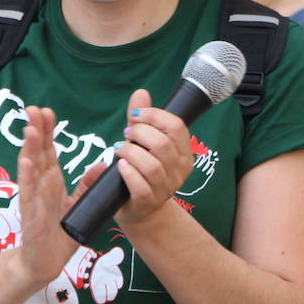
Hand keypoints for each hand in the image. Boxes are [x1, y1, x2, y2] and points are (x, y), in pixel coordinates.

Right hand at [14, 106, 103, 284]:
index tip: (47, 111)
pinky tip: (25, 162)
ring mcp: (33, 198)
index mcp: (51, 181)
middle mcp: (40, 185)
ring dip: (29, 148)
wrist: (45, 262)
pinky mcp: (31, 215)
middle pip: (37, 153)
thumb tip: (102, 165)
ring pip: (30, 169)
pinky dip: (27, 177)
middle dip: (36, 131)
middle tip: (34, 108)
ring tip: (30, 128)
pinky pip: (29, 194)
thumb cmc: (58, 233)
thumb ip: (88, 185)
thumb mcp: (79, 205)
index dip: (47, 131)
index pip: (48, 151)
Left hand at [111, 89, 194, 226]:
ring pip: (151, 165)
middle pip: (162, 143)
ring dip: (130, 152)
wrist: (140, 210)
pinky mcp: (148, 202)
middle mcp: (179, 170)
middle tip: (126, 136)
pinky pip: (141, 186)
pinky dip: (128, 173)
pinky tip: (120, 167)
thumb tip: (141, 93)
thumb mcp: (143, 143)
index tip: (135, 117)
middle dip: (138, 134)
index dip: (154, 116)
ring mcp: (165, 188)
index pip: (176, 126)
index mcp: (183, 153)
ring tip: (120, 150)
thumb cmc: (141, 171)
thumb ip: (142, 120)